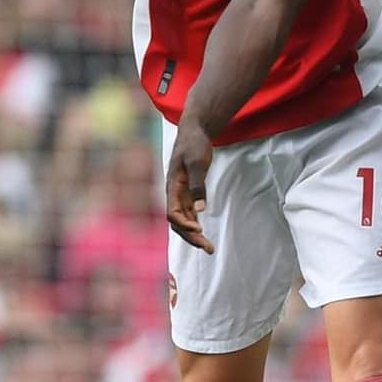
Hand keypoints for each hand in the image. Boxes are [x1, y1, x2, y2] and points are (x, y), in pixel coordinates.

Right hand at [166, 120, 214, 253]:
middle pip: (178, 222)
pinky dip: (195, 226)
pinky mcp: (188, 194)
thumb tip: (199, 210)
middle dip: (191, 237)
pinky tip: (204, 235)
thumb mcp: (198, 163)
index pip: (172, 213)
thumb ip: (198, 186)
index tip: (199, 229)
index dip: (184, 224)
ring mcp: (180, 195)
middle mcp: (174, 194)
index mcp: (172, 187)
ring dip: (194, 236)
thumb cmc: (194, 145)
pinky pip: (189, 215)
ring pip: (184, 221)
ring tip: (209, 249)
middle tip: (208, 248)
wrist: (194, 132)